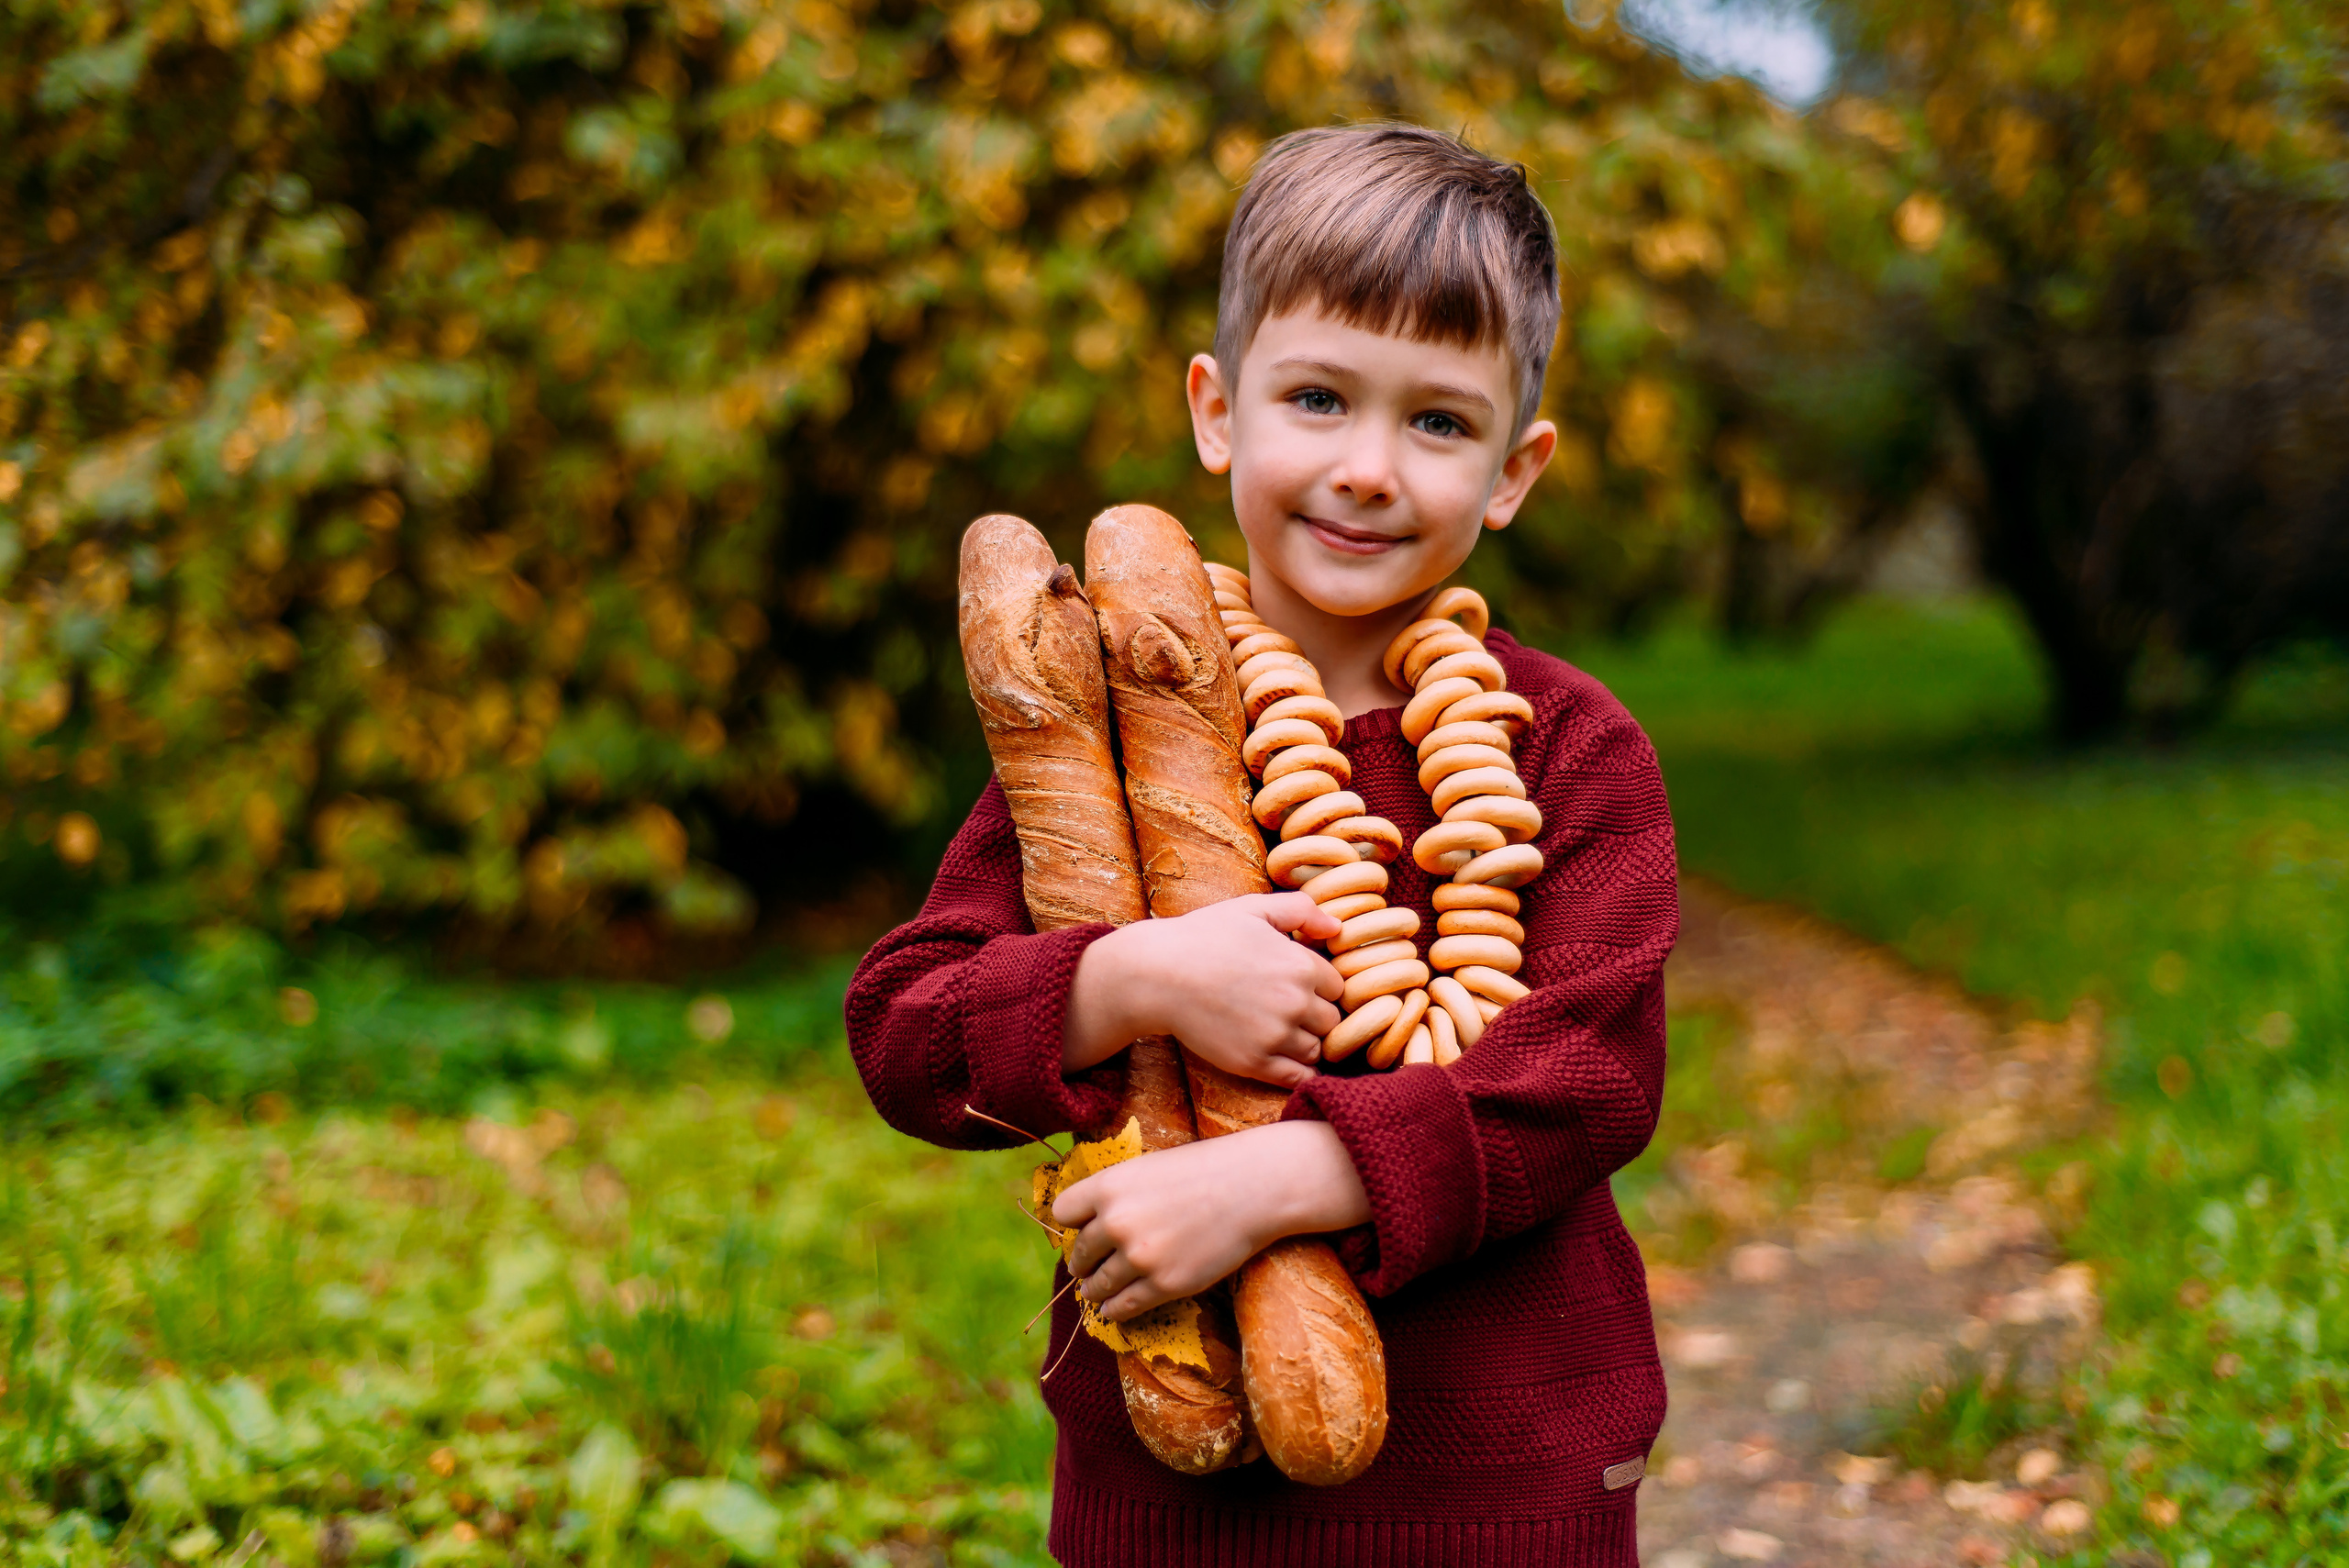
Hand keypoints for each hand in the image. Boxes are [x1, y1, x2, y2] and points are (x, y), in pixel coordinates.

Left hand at [1051, 1121, 1371, 1320]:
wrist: (1254, 1187)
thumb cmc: (1204, 1171)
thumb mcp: (1148, 1169)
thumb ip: (1116, 1194)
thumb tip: (1089, 1224)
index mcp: (1109, 1186)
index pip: (1062, 1213)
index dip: (1072, 1223)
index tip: (1082, 1230)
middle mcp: (1117, 1222)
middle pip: (1077, 1254)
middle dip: (1083, 1262)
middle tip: (1088, 1267)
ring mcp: (1140, 1257)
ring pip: (1096, 1286)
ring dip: (1095, 1290)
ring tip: (1097, 1292)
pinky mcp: (1165, 1285)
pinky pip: (1123, 1308)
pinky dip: (1114, 1310)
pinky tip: (1115, 1309)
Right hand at [1062, 893, 1342, 1085]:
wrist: (1156, 976)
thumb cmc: (1202, 937)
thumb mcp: (1252, 908)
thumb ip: (1300, 910)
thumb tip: (1337, 928)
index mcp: (1302, 965)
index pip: (1339, 987)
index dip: (1321, 986)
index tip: (1302, 986)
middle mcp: (1295, 1003)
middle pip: (1332, 1021)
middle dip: (1316, 1016)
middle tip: (1291, 1010)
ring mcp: (1275, 1036)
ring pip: (1317, 1050)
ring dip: (1306, 1043)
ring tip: (1282, 1032)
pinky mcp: (1254, 1063)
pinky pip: (1298, 1077)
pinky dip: (1299, 1071)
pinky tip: (1285, 1060)